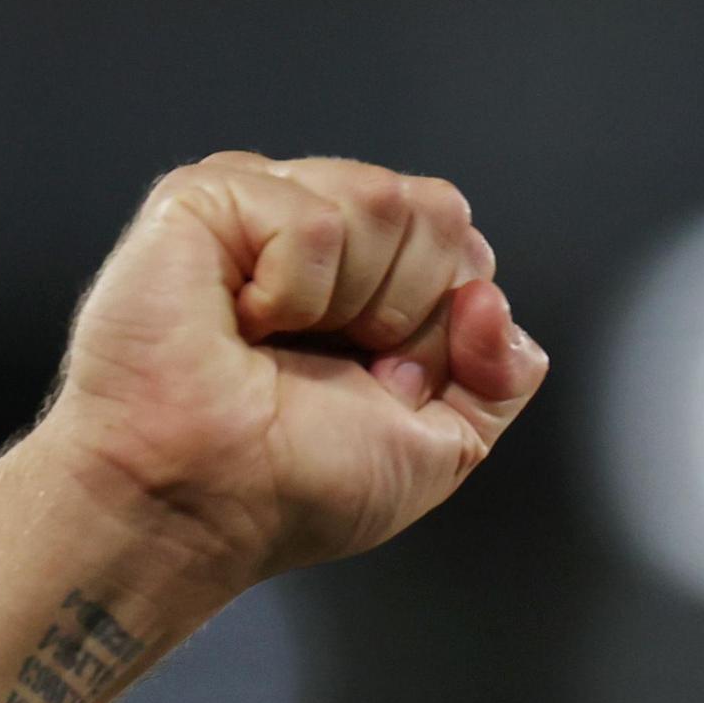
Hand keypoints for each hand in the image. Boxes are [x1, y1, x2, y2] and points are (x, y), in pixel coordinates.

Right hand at [31, 151, 549, 586]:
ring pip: (385, 200)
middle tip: (329, 364)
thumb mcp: (445, 447)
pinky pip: (314, 218)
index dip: (450, 326)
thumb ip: (501, 377)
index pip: (465, 246)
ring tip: (276, 342)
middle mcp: (320, 234)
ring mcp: (262, 207)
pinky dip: (293, 291)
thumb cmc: (292, 488)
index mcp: (373, 280)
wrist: (202, 505)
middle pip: (437, 211)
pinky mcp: (206, 197)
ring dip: (350, 301)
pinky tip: (241, 324)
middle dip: (408, 310)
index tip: (388, 386)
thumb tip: (493, 304)